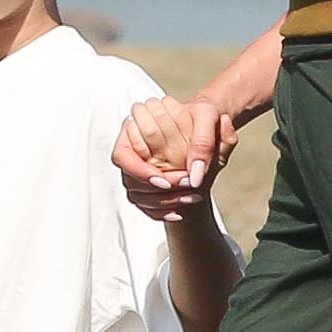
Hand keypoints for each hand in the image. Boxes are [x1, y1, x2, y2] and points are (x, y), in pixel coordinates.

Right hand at [116, 99, 229, 223]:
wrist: (209, 130)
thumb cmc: (205, 119)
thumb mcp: (209, 118)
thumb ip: (205, 139)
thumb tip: (197, 173)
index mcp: (134, 129)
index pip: (122, 157)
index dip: (140, 172)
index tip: (165, 183)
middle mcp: (132, 152)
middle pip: (130, 180)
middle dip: (157, 190)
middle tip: (188, 186)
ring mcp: (137, 170)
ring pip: (138, 196)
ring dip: (163, 202)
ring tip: (193, 197)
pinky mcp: (146, 185)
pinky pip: (145, 207)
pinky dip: (161, 212)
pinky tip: (179, 213)